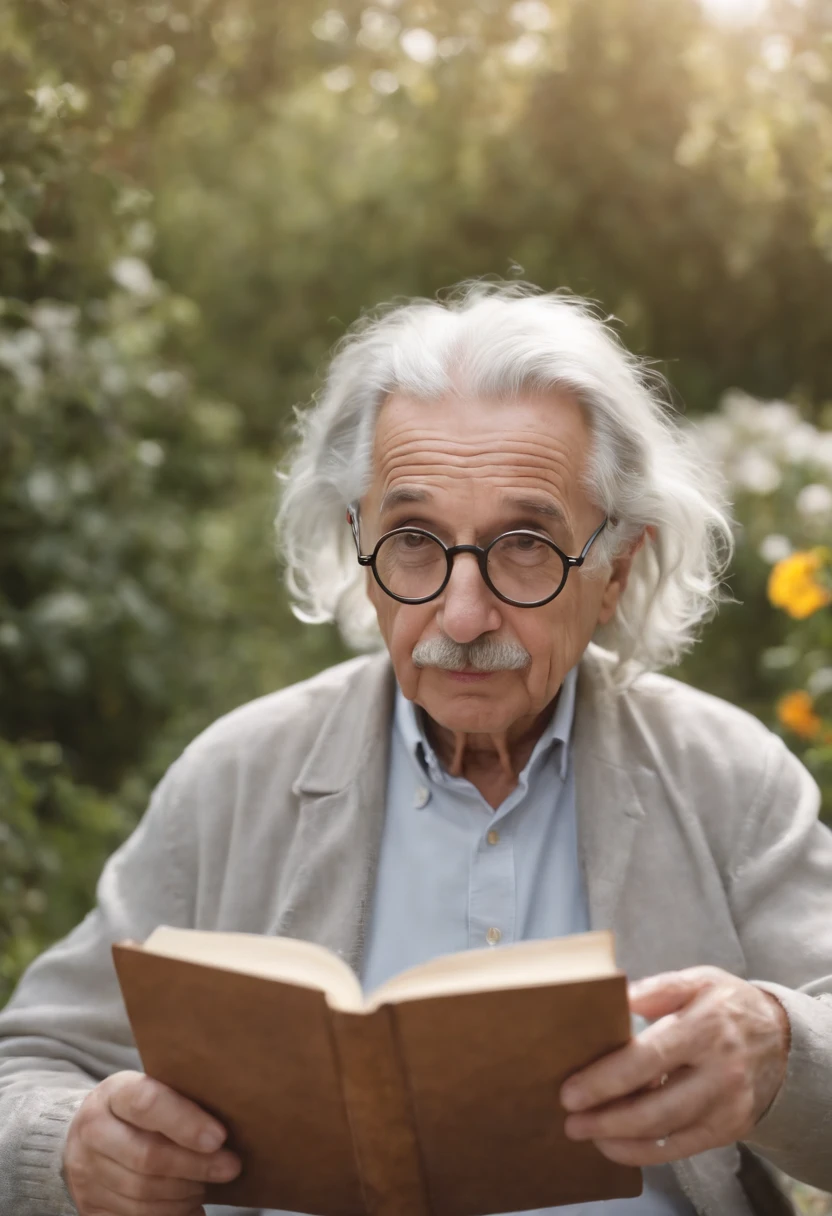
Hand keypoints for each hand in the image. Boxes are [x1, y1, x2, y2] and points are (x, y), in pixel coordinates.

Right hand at [64, 1070, 240, 1215]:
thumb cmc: (136, 1110)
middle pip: (147, 1157)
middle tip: (230, 1167)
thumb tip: (227, 1129)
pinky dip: (168, 1214)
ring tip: (207, 1186)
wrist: (85, 1135)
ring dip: (183, 1194)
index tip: (220, 1138)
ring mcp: (85, 1173)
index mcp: (113, 1094)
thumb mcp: (151, 1090)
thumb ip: (179, 1101)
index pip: (148, 1103)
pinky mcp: (88, 1206)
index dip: (185, 1122)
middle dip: (195, 1165)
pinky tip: (189, 1206)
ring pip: (142, 1193)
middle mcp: (92, 1132)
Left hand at [559, 966, 789, 1166]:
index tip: (571, 1091)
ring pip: (666, 1132)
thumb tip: (615, 996)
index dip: (607, 1078)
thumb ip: (657, 988)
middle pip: (656, 1106)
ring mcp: (727, 1105)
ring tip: (585, 1132)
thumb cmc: (726, 1004)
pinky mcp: (729, 1129)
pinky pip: (680, 1148)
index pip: (649, 1057)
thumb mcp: (697, 980)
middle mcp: (720, 1071)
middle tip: (570, 1120)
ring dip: (619, 1138)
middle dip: (606, 1118)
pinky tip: (614, 1145)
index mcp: (707, 1026)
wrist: (782, 1039)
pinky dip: (643, 1152)